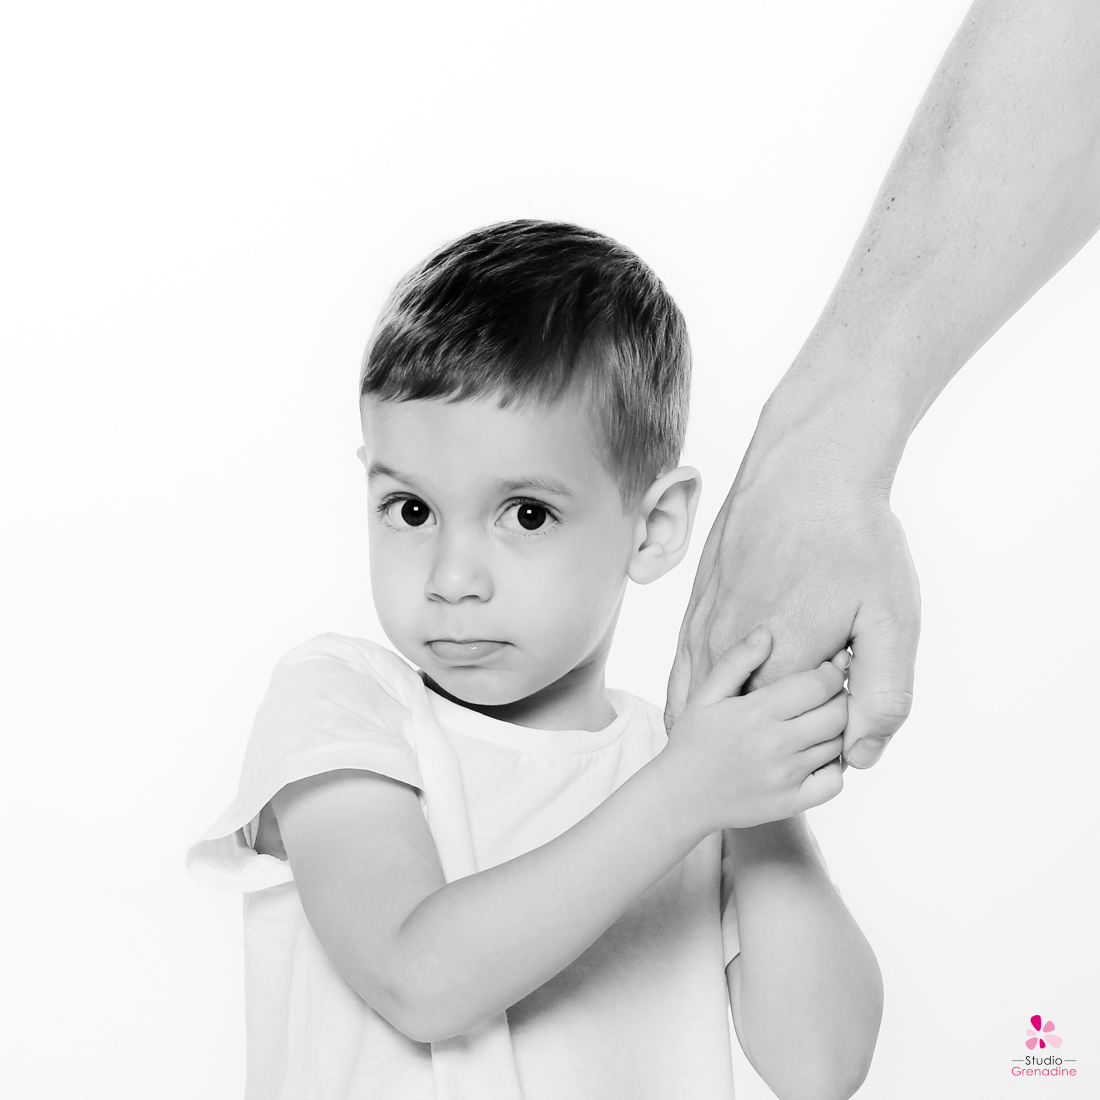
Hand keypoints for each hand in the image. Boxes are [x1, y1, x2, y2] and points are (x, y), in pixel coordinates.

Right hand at [660, 628, 847, 831]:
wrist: (682, 797)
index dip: (832, 672)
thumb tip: (766, 632)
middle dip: (840, 697)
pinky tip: (819, 754)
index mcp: (757, 712)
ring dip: (838, 729)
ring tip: (821, 719)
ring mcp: (786, 776)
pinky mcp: (792, 802)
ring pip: (838, 744)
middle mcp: (776, 744)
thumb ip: (737, 661)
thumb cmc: (695, 740)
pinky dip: (835, 766)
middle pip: (837, 713)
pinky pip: (835, 781)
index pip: (818, 685)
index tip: (829, 667)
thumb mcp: (706, 694)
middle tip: (830, 692)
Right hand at [666, 434, 919, 768]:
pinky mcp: (694, 610)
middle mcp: (728, 651)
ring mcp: (704, 628)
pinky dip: (699, 702)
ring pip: (704, 706)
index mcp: (778, 663)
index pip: (793, 740)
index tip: (849, 712)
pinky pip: (687, 675)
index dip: (824, 742)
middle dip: (777, 736)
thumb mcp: (890, 619)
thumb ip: (881, 694)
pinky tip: (716, 709)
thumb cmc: (853, 539)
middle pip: (745, 727)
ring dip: (730, 726)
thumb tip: (863, 755)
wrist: (804, 471)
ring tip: (758, 730)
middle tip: (816, 711)